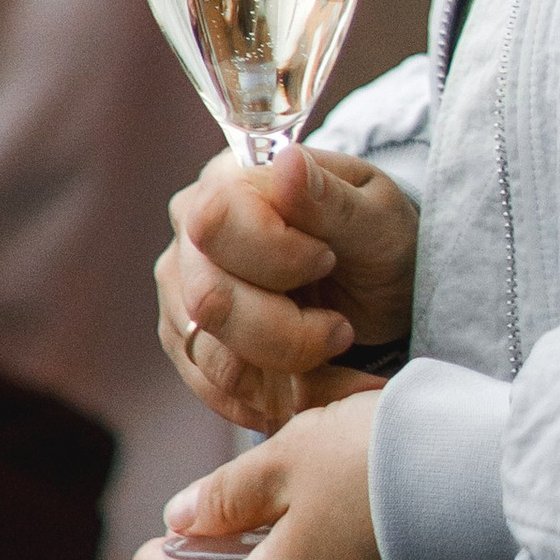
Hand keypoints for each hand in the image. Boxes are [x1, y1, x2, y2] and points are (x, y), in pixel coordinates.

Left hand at [131, 390, 429, 559]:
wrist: (486, 489)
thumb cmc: (379, 466)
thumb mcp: (287, 458)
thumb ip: (227, 494)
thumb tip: (180, 518)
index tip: (143, 554)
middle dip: (229, 559)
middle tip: (211, 523)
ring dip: (281, 558)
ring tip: (280, 511)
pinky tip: (337, 526)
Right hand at [156, 146, 420, 433]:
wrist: (376, 291)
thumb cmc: (377, 239)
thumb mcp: (376, 215)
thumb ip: (330, 197)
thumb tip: (287, 163)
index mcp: (231, 176)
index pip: (216, 220)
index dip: (277, 256)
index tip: (329, 261)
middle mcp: (191, 228)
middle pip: (210, 298)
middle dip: (288, 330)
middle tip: (341, 326)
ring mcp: (181, 287)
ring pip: (213, 353)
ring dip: (286, 367)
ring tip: (330, 346)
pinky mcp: (185, 338)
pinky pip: (212, 386)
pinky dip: (268, 396)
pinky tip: (308, 379)